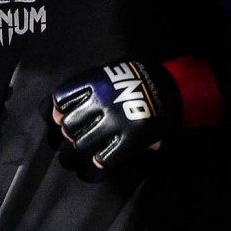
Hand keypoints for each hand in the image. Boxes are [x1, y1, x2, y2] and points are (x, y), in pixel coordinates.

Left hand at [51, 59, 181, 170]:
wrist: (173, 87)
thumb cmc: (141, 76)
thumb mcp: (115, 69)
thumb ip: (91, 84)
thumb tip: (61, 107)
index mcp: (95, 81)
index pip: (62, 98)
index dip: (57, 110)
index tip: (59, 116)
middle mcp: (101, 102)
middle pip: (68, 124)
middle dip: (69, 132)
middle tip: (73, 135)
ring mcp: (115, 122)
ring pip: (82, 144)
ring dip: (81, 148)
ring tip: (83, 150)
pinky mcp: (130, 139)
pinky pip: (105, 158)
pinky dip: (99, 161)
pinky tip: (100, 160)